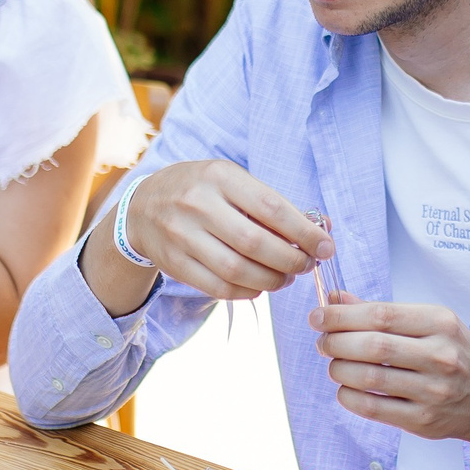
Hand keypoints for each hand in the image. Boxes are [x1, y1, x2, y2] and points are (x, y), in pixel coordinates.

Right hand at [115, 161, 328, 301]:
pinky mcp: (174, 263)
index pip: (271, 208)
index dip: (304, 232)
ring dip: (272, 280)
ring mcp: (182, 235)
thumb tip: (323, 227)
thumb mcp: (234, 182)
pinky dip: (248, 292)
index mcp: (220, 176)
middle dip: (291, 260)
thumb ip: (275, 204)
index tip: (326, 247)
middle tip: (306, 265)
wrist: (143, 206)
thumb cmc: (203, 192)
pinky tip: (260, 286)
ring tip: (286, 277)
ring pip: (237, 270)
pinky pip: (219, 288)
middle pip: (256, 243)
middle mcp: (198, 204)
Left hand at [310, 296, 469, 453]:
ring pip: (368, 378)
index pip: (380, 315)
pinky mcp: (423, 420)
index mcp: (440, 323)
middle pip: (372, 346)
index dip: (342, 316)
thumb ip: (384, 311)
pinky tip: (345, 388)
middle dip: (335, 342)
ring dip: (339, 369)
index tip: (319, 317)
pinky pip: (373, 408)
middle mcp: (440, 356)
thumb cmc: (457, 354)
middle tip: (322, 342)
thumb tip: (336, 298)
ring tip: (334, 364)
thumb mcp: (432, 323)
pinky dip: (348, 397)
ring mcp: (433, 391)